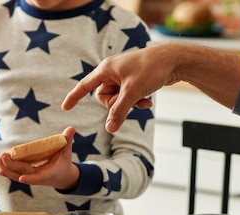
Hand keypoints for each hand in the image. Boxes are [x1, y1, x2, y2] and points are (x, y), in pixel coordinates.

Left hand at [0, 126, 79, 189]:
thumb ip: (68, 140)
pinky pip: (14, 174)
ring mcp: (31, 177)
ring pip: (16, 175)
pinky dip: (6, 170)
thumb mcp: (67, 152)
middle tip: (3, 156)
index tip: (22, 178)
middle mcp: (38, 177)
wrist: (62, 177)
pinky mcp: (26, 175)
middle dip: (12, 166)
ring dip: (6, 168)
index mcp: (48, 174)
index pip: (39, 177)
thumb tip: (72, 128)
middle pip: (23, 173)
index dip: (30, 178)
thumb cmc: (64, 163)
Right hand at [62, 44, 180, 132]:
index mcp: (106, 69)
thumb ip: (119, 112)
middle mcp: (112, 71)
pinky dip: (136, 101)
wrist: (174, 60)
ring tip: (143, 100)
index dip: (74, 97)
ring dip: (129, 104)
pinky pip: (128, 97)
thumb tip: (109, 129)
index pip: (85, 85)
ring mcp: (123, 76)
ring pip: (118, 99)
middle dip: (116, 104)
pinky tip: (148, 102)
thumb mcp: (132, 93)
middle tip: (130, 101)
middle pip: (103, 97)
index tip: (65, 108)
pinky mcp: (133, 81)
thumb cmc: (151, 70)